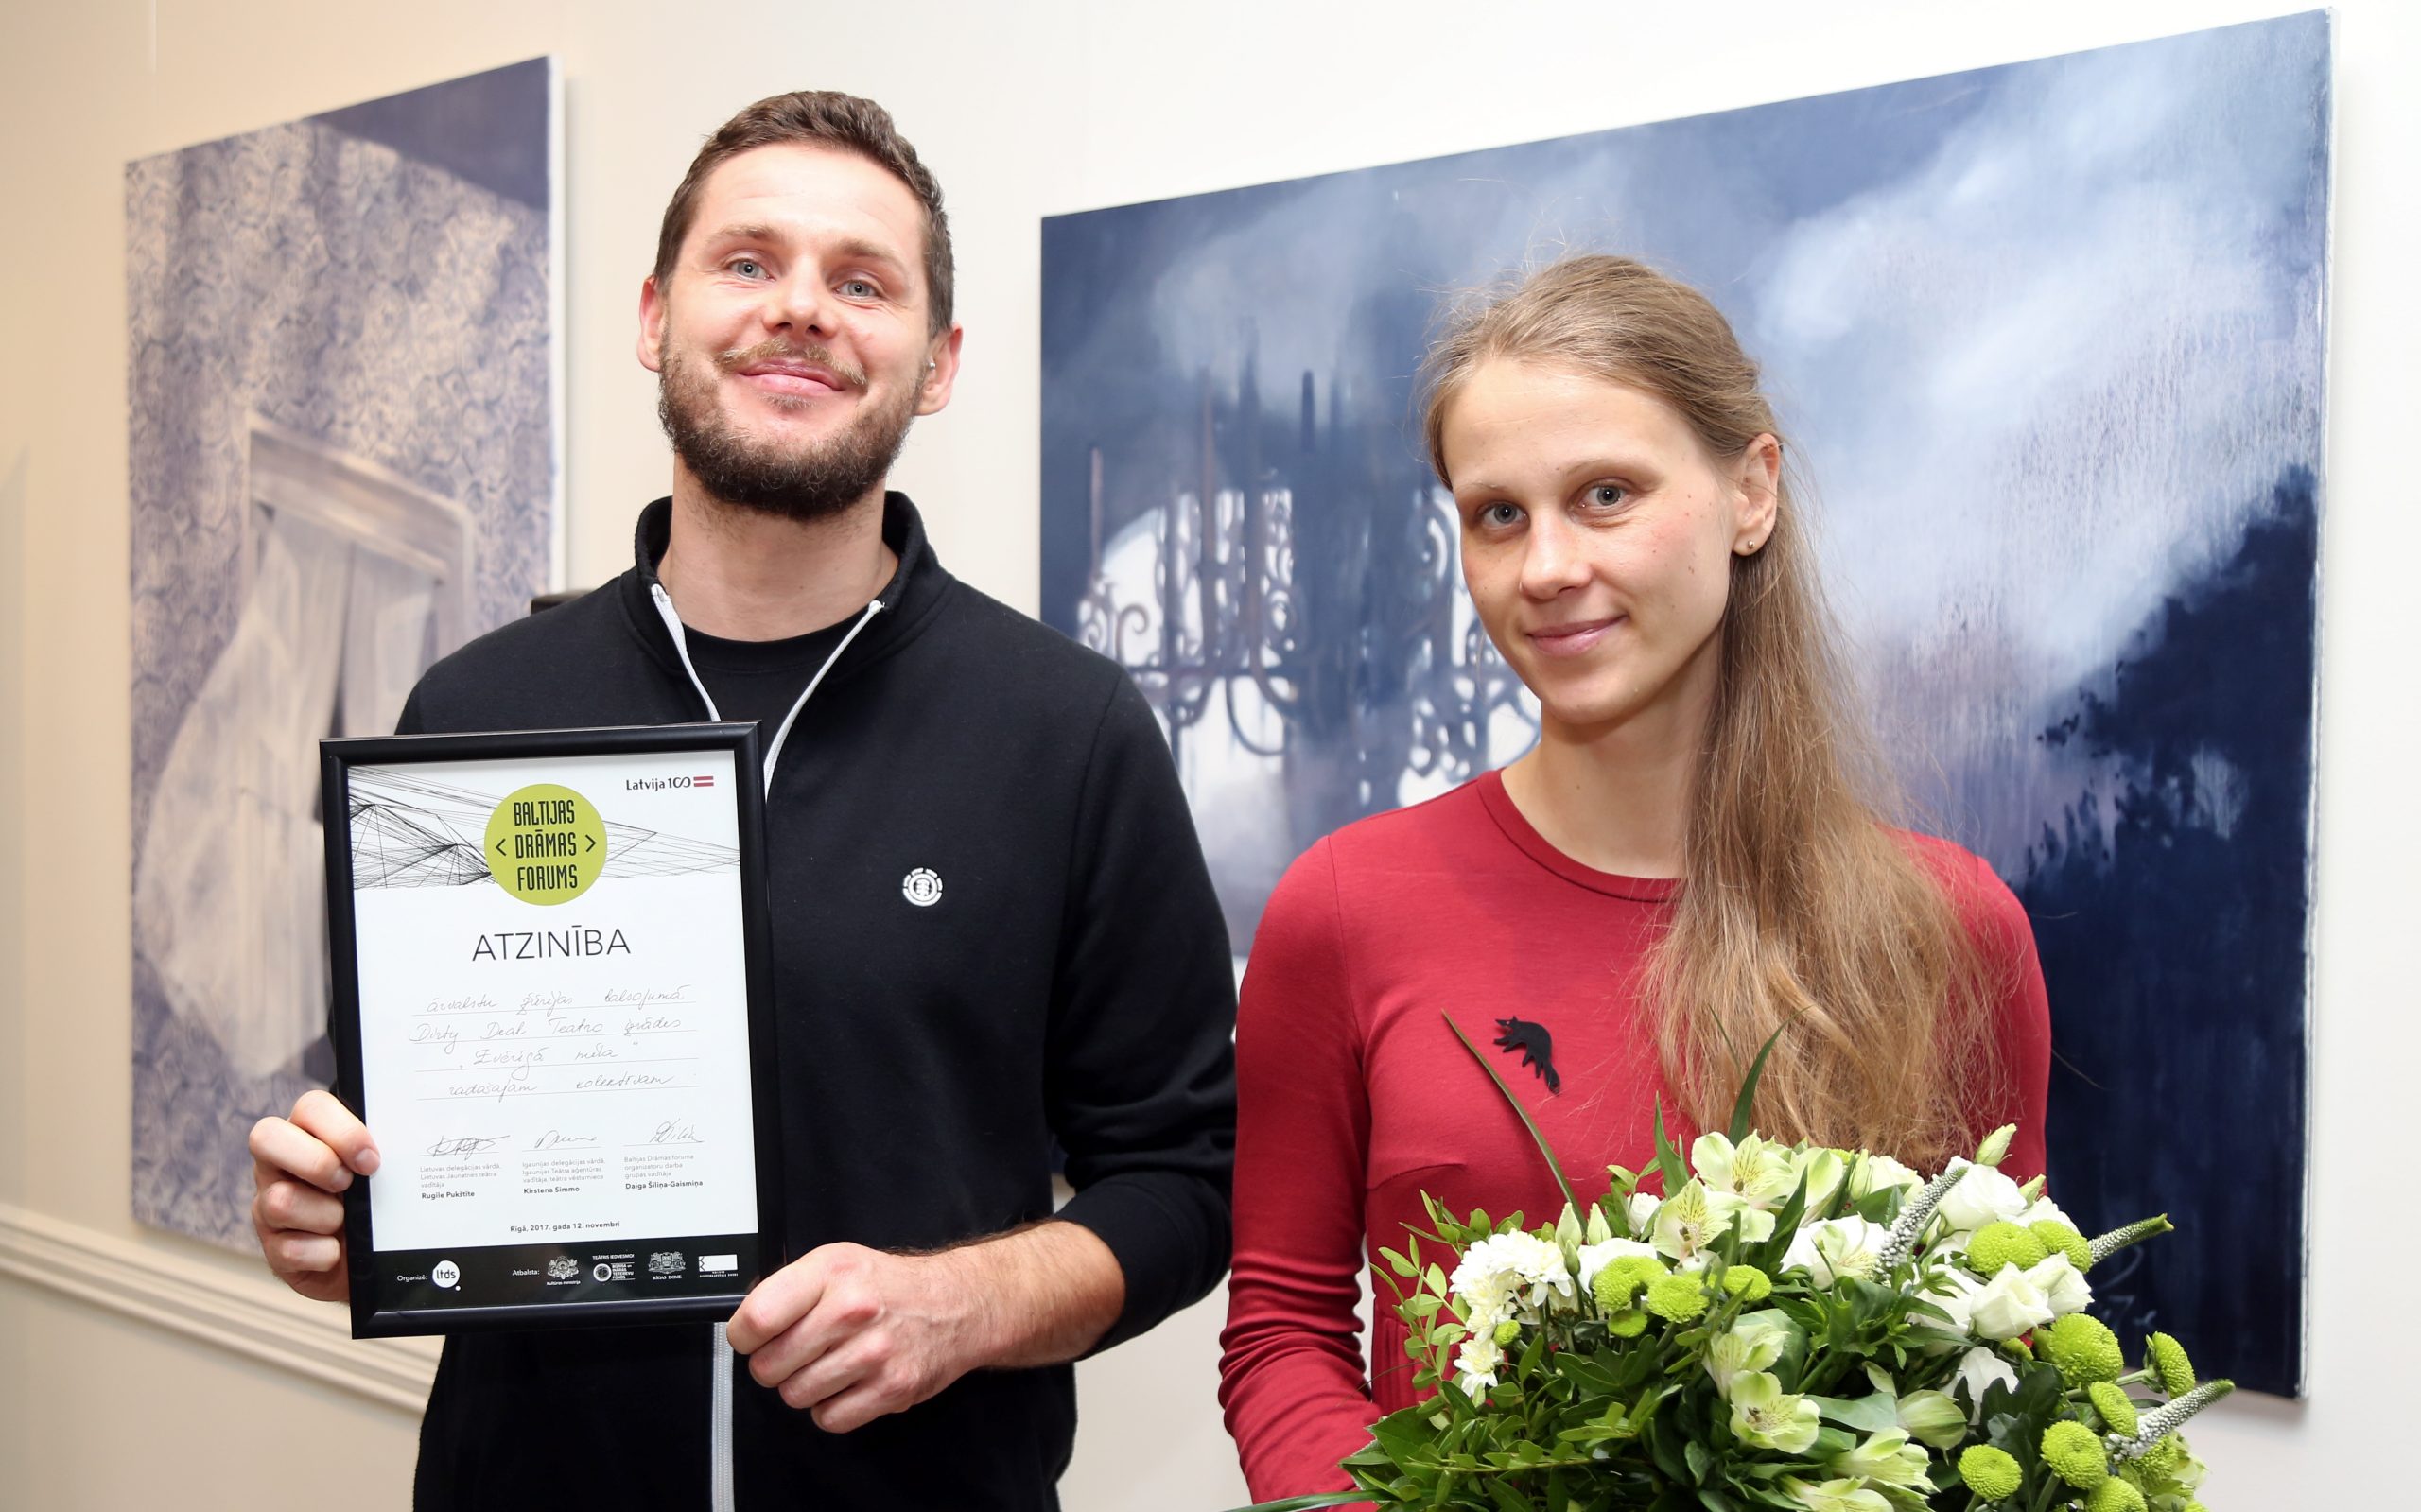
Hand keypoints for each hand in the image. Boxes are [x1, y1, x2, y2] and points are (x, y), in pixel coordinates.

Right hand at [248, 1089, 379, 1303]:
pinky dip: (324, 1254)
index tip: (372, 1159)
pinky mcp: (272, 1250)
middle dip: (317, 1162)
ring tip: (345, 1224)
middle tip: (348, 1184)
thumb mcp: (381, 1174)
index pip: (310, 1107)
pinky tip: (335, 1253)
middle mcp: (278, 1166)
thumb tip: (413, 1136)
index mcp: (308, 1136)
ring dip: (326, 1216)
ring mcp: (267, 1207)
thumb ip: (381, 1152)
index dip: (341, 1131)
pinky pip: (291, 1249)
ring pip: (280, 1200)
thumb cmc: (376, 1206)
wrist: (369, 1262)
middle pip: (265, 1137)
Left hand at [725, 1242, 990, 1432]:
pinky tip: (847, 1383)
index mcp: (831, 1273)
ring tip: (828, 1365)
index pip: (757, 1318)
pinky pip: (829, 1418)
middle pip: (769, 1366)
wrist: (955, 1305)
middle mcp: (852, 1311)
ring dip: (804, 1387)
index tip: (750, 1338)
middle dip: (773, 1365)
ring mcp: (873, 1353)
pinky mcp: (891, 1389)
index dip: (743, 1336)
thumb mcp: (837, 1262)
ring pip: (795, 1396)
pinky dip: (831, 1408)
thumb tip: (744, 1321)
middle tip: (795, 1353)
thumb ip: (789, 1287)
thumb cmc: (889, 1286)